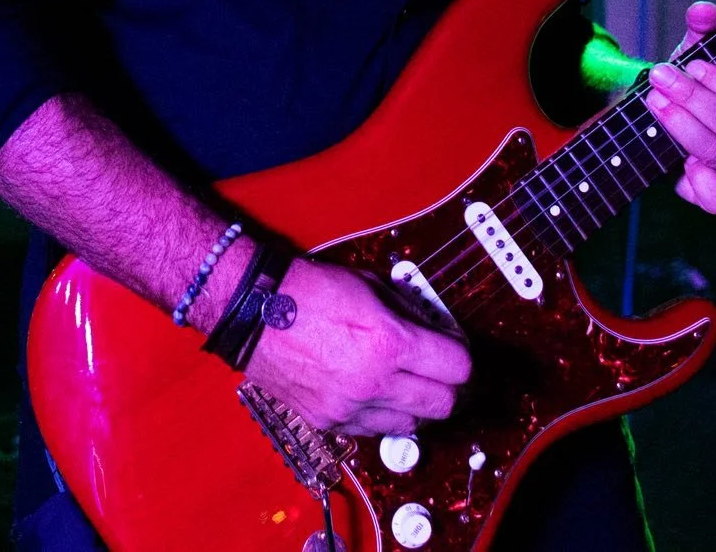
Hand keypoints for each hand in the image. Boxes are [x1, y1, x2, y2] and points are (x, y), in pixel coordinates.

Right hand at [231, 257, 470, 436]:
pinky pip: (374, 429)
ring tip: (408, 384)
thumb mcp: (370, 285)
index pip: (457, 368)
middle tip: (442, 372)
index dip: (461, 357)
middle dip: (449, 387)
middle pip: (442, 404)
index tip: (455, 351)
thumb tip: (436, 330)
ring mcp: (350, 407)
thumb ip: (409, 311)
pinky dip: (383, 415)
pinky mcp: (329, 421)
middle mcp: (374, 382)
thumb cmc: (308, 291)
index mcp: (389, 342)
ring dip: (417, 406)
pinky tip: (376, 392)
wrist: (254, 311)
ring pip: (411, 425)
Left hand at [646, 1, 715, 214]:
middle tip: (659, 77)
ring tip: (655, 102)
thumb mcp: (695, 51)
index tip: (693, 63)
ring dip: (683, 128)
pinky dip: (704, 189)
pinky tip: (685, 168)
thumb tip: (704, 11)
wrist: (668, 110)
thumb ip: (703, 30)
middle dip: (693, 100)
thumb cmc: (694, 80)